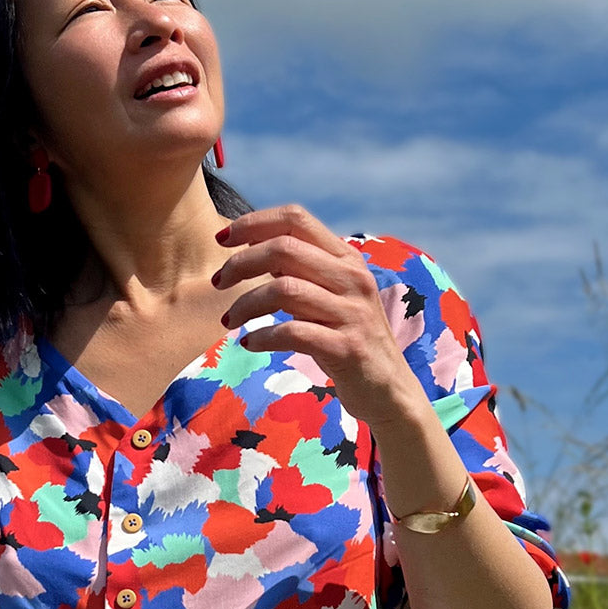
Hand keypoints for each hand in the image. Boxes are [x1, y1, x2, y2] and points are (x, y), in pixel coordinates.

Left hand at [213, 205, 424, 426]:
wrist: (389, 390)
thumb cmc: (346, 339)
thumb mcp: (328, 297)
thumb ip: (299, 271)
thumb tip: (253, 246)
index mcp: (346, 258)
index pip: (296, 218)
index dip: (254, 222)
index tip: (223, 238)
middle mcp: (352, 278)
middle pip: (284, 248)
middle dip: (241, 263)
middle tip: (218, 282)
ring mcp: (352, 313)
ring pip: (284, 289)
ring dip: (246, 303)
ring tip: (229, 320)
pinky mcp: (347, 348)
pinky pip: (293, 332)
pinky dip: (263, 336)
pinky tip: (250, 343)